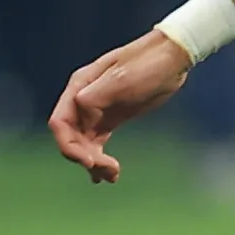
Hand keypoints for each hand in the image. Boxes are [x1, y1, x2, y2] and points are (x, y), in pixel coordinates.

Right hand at [47, 30, 192, 183]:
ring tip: (113, 176)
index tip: (89, 161)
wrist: (173, 58)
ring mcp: (97, 110)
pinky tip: (108, 174)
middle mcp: (83, 100)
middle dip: (84, 157)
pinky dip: (99, 158)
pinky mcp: (111, 118)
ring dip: (93, 162)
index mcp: (80, 87)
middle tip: (110, 171)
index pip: (60, 122)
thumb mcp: (124, 78)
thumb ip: (99, 93)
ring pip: (83, 143)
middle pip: (71, 137)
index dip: (69, 145)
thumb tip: (79, 104)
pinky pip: (96, 142)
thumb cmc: (148, 63)